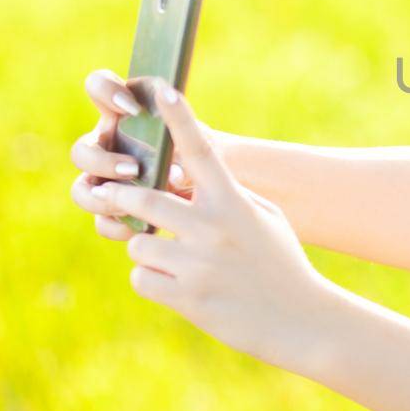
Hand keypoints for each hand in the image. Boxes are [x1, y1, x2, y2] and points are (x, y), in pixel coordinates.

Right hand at [70, 69, 202, 239]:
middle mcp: (108, 144)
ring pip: (82, 190)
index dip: (106, 91)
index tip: (133, 108)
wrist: (219, 189)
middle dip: (103, 162)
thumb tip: (174, 177)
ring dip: (101, 199)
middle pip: (81, 152)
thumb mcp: (202, 144)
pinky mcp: (115, 210)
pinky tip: (140, 228)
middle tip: (134, 169)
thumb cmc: (207, 153)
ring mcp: (106, 179)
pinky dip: (118, 226)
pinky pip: (102, 221)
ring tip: (133, 205)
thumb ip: (186, 154)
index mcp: (124, 114)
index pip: (98, 87)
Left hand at [85, 81, 335, 368]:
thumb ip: (229, 198)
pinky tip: (179, 288)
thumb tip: (187, 179)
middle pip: (143, 197)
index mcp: (233, 203)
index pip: (202, 152)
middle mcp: (214, 229)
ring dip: (146, 251)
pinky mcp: (188, 298)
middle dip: (121, 196)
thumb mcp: (266, 221)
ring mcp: (199, 264)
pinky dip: (152, 282)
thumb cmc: (282, 264)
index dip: (181, 119)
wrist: (301, 320)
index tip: (164, 90)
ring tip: (173, 262)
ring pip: (138, 243)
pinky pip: (142, 279)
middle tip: (108, 195)